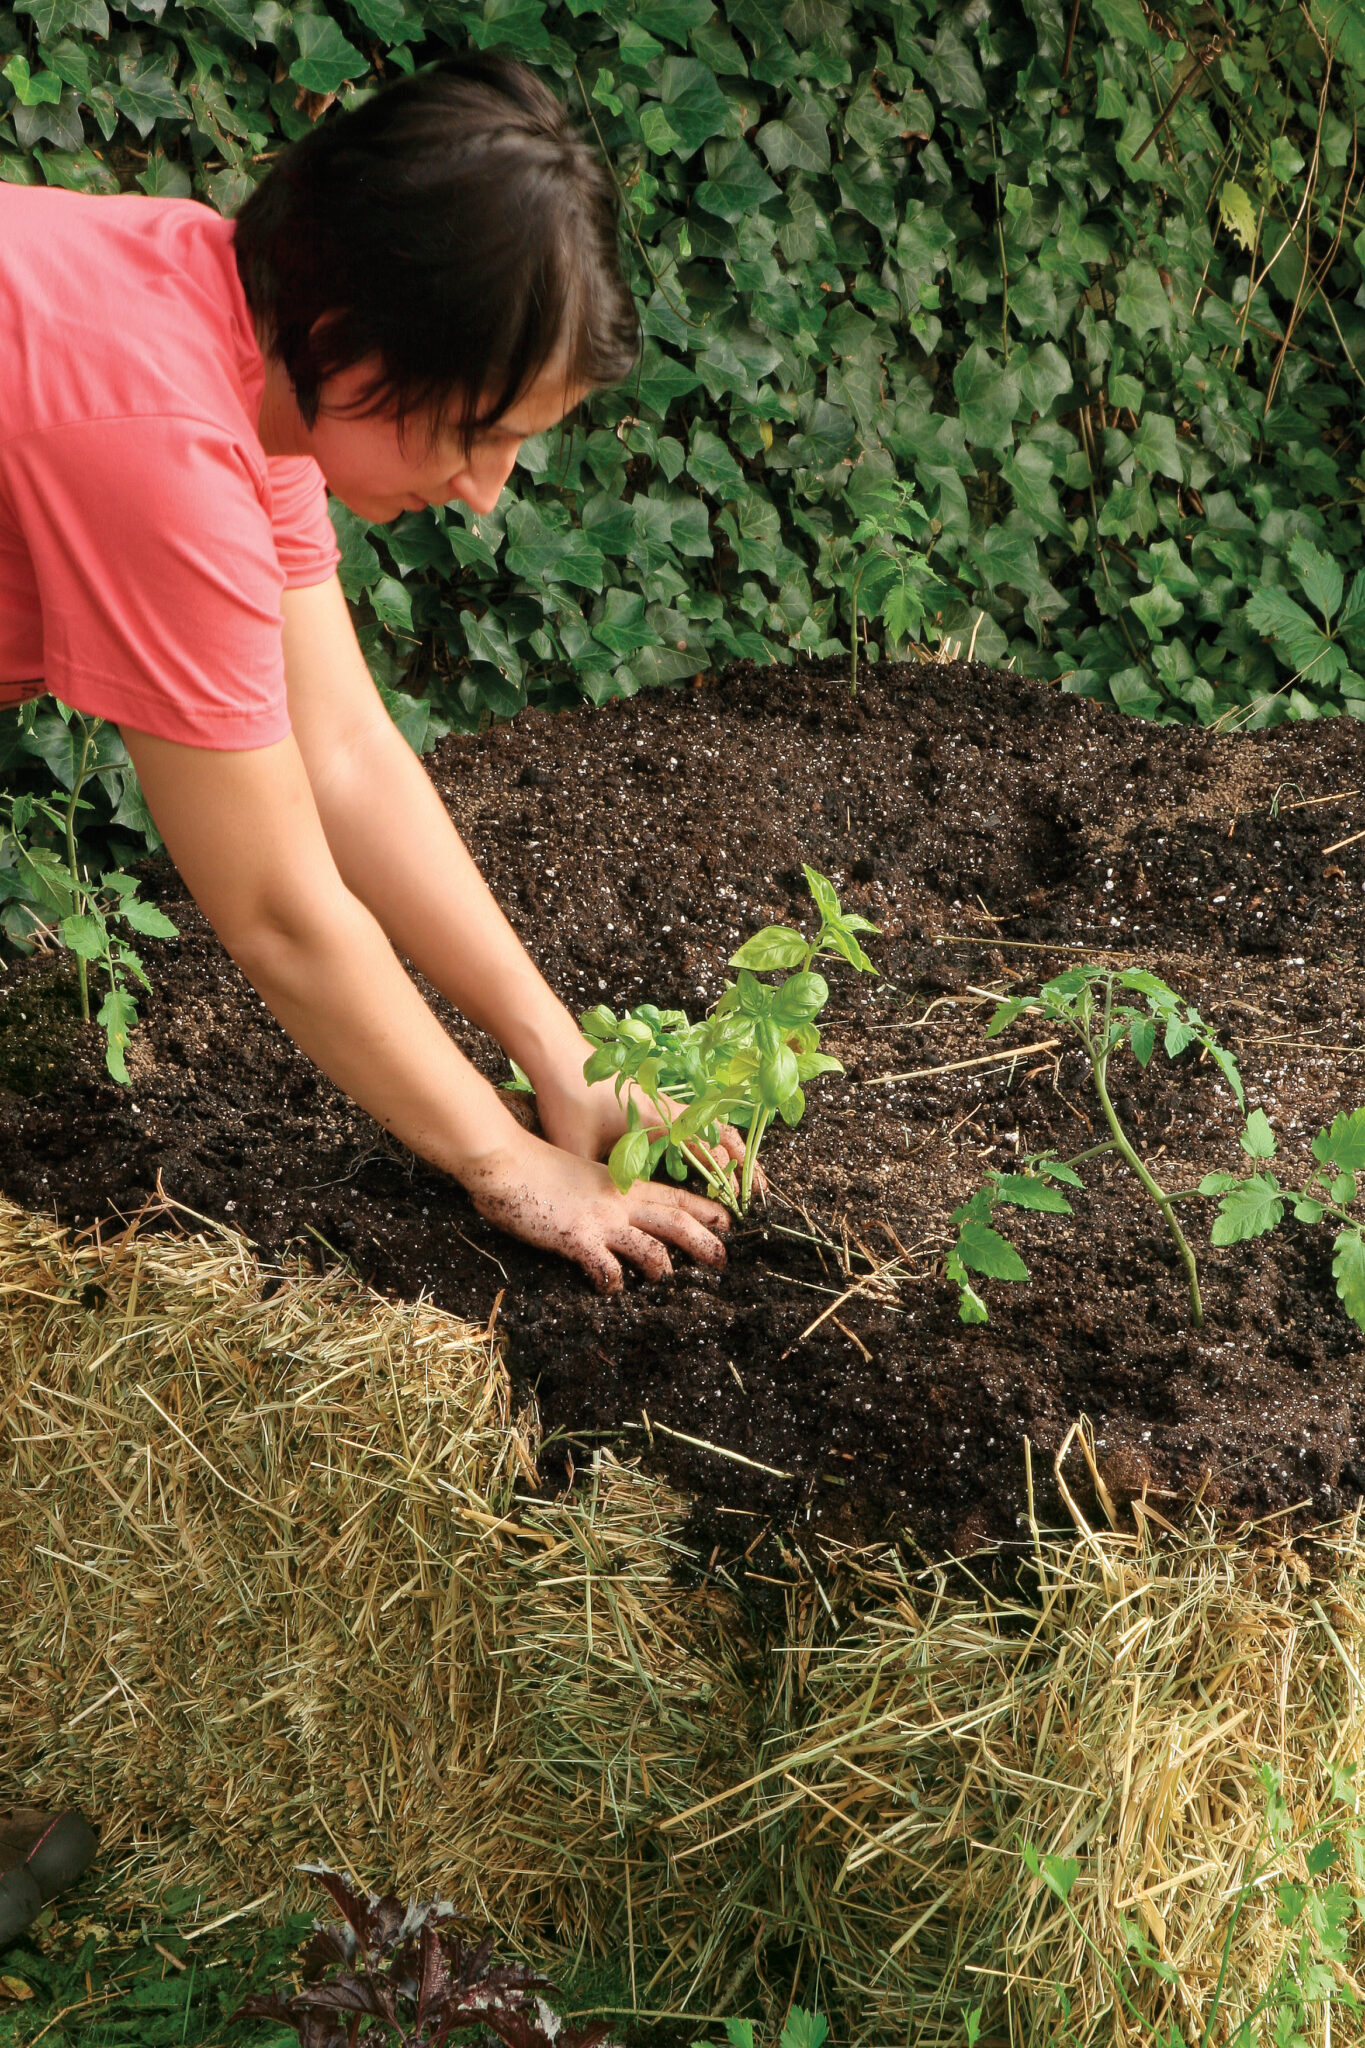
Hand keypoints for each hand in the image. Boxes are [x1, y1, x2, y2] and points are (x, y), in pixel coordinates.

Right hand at [462, 1126, 730, 1292]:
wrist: (505, 1159)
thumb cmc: (534, 1166)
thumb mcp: (578, 1175)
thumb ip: (597, 1192)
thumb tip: (604, 1212)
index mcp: (621, 1182)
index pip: (673, 1195)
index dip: (704, 1209)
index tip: (727, 1221)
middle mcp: (618, 1201)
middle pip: (675, 1219)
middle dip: (704, 1240)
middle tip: (724, 1261)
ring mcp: (600, 1219)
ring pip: (651, 1245)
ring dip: (665, 1266)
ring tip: (670, 1281)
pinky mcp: (576, 1238)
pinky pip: (606, 1267)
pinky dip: (612, 1283)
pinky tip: (607, 1290)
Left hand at [532, 1046, 751, 1196]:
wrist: (557, 1057)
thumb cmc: (567, 1100)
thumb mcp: (579, 1148)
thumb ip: (599, 1179)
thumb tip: (615, 1210)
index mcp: (659, 1122)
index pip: (708, 1148)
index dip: (727, 1173)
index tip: (738, 1196)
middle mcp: (668, 1111)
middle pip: (719, 1134)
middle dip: (741, 1162)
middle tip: (757, 1188)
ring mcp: (661, 1103)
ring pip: (708, 1125)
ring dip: (726, 1147)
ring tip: (741, 1172)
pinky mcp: (650, 1100)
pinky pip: (690, 1120)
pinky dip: (706, 1135)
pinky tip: (704, 1151)